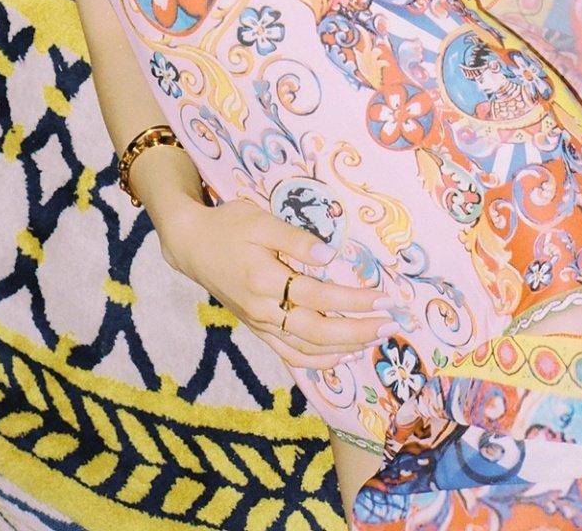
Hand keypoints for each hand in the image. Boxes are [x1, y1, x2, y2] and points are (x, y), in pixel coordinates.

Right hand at [168, 198, 396, 369]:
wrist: (191, 245)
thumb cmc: (228, 226)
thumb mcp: (260, 220)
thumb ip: (295, 239)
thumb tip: (329, 255)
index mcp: (265, 280)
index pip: (320, 297)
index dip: (354, 301)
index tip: (384, 298)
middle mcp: (263, 309)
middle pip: (318, 331)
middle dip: (358, 331)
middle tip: (390, 325)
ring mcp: (260, 323)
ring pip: (306, 348)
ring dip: (344, 348)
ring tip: (374, 339)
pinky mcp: (257, 328)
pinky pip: (289, 354)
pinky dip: (317, 360)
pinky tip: (339, 355)